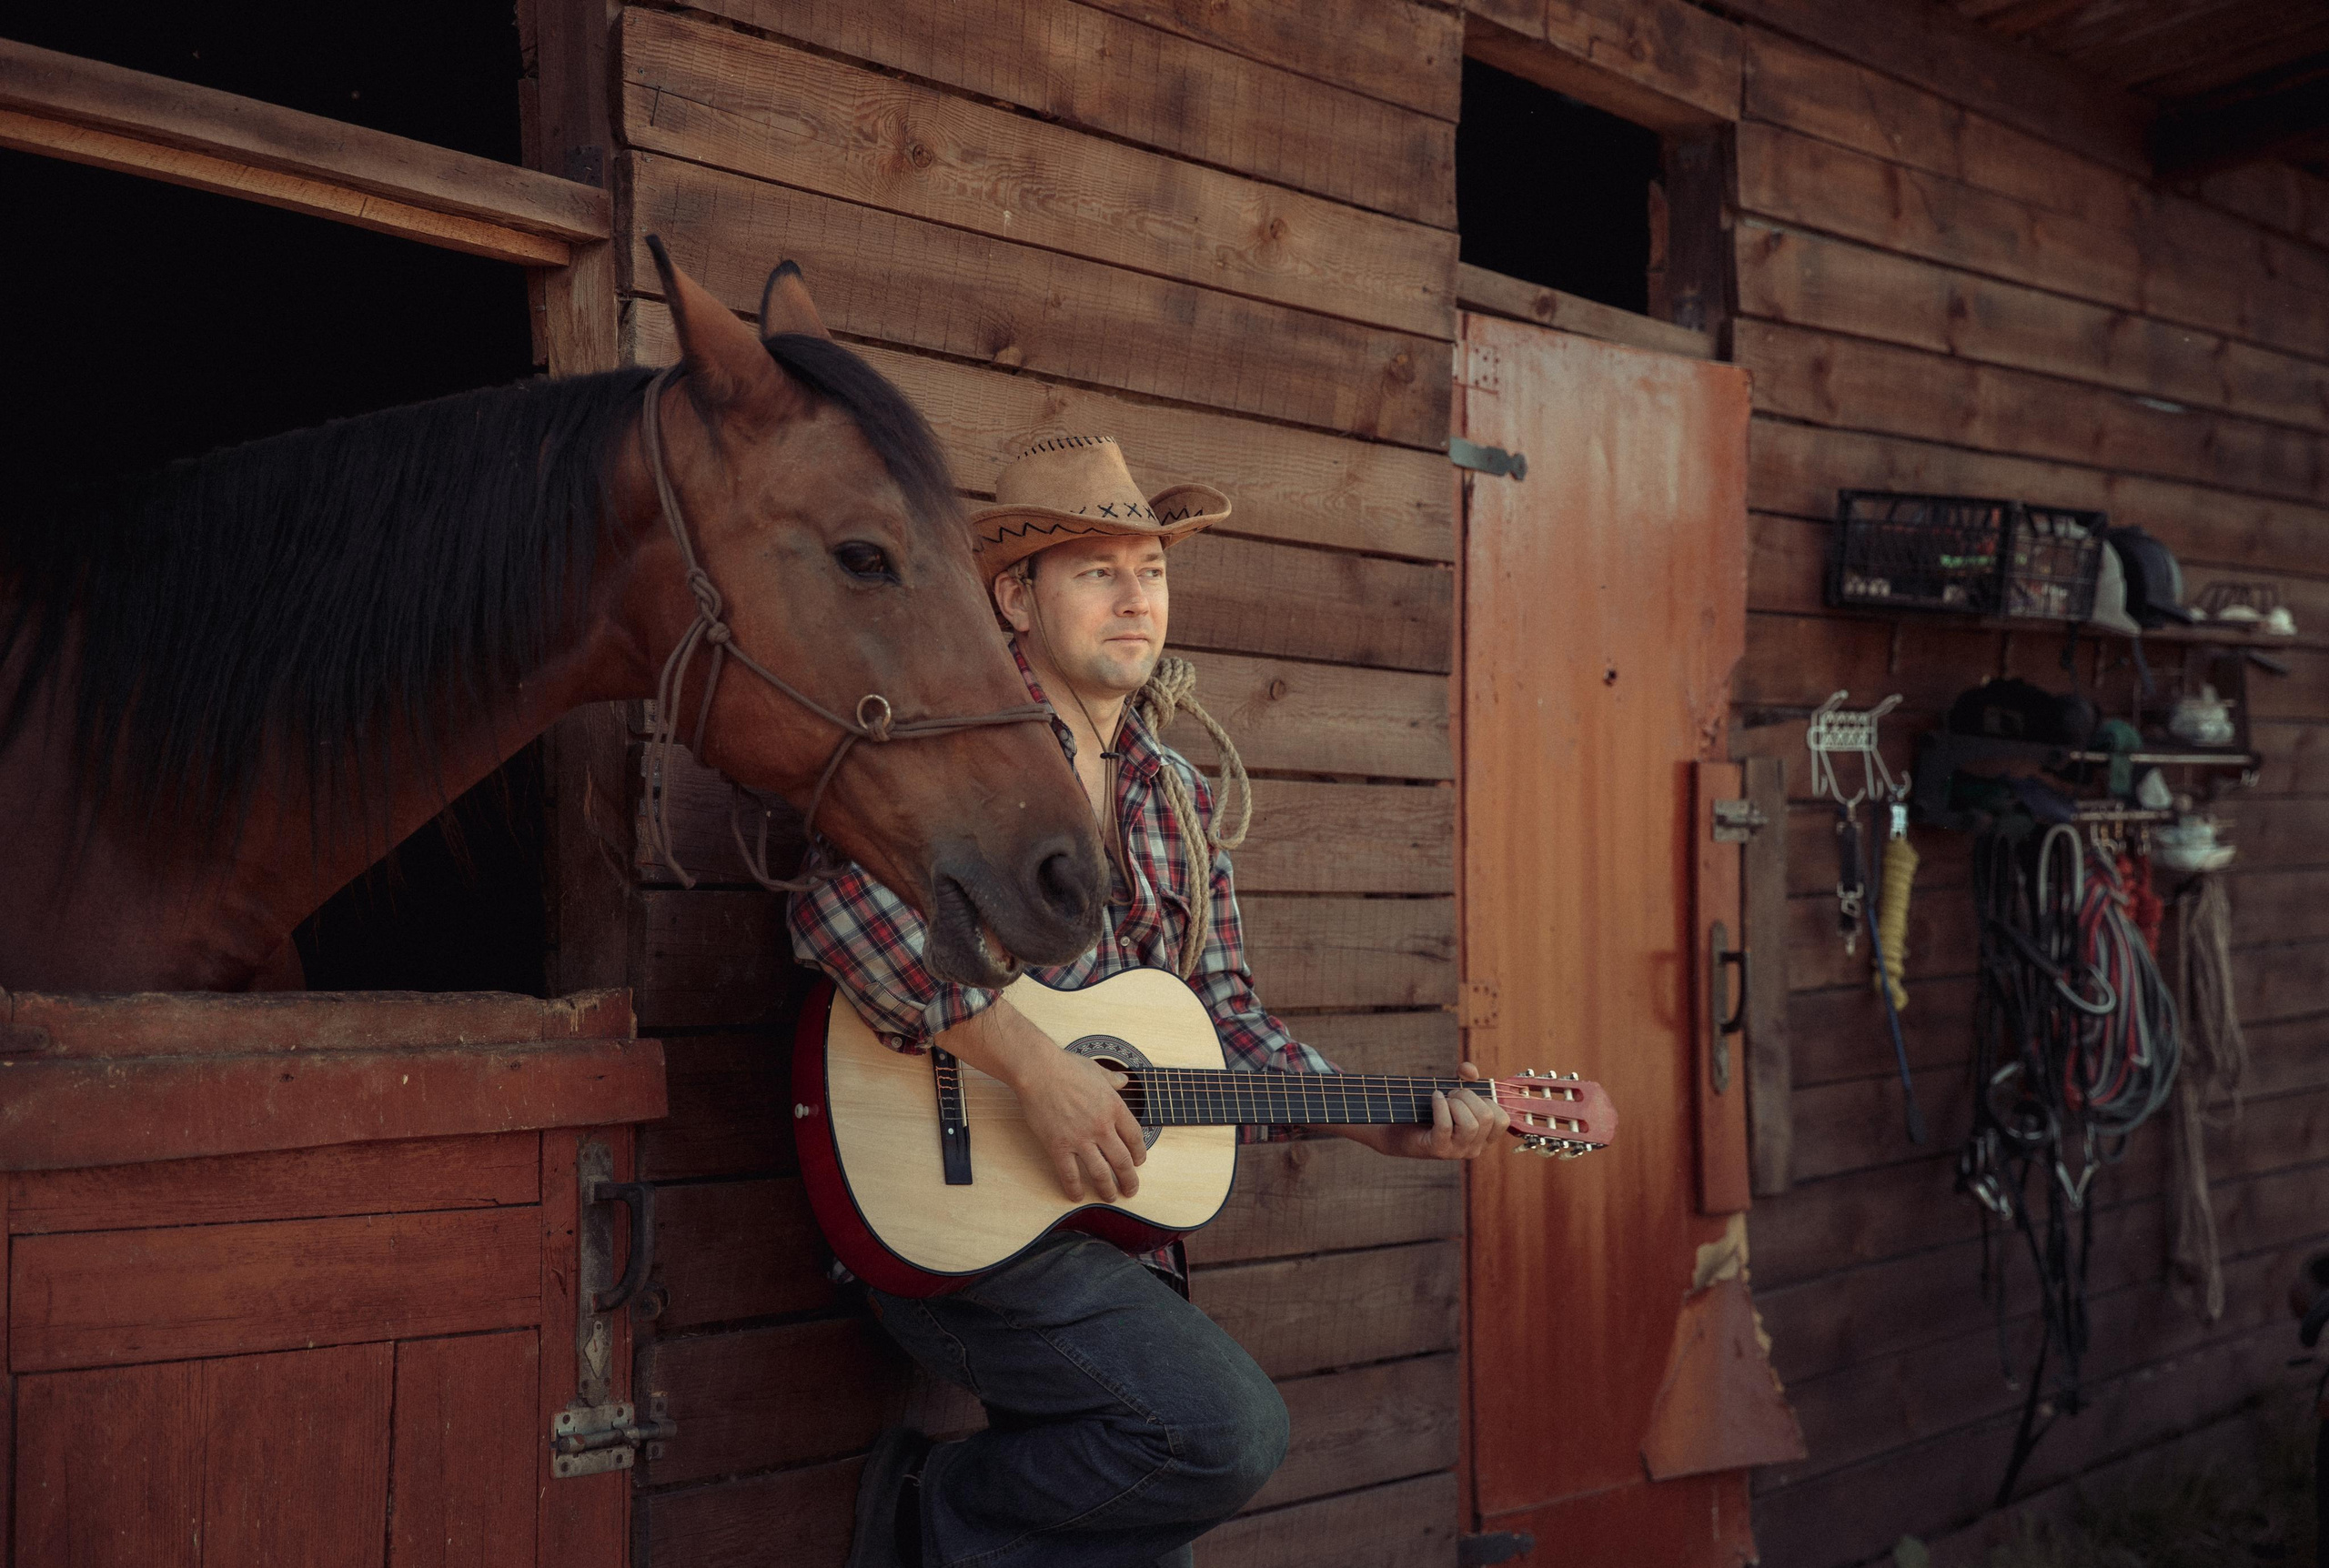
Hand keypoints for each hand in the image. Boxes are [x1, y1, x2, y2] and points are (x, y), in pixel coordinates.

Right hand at [1014, 1046, 1149, 1202]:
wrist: (1039, 1070)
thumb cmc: (1067, 1067)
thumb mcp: (1097, 1070)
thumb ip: (1112, 1079)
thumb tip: (1123, 1081)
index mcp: (1114, 1108)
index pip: (1135, 1138)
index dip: (1140, 1153)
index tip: (1139, 1162)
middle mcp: (1101, 1127)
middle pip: (1122, 1161)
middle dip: (1129, 1179)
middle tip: (1131, 1190)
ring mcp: (1080, 1139)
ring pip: (1100, 1173)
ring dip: (1107, 1189)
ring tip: (1111, 1197)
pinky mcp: (1058, 1146)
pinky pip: (1069, 1174)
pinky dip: (1074, 1188)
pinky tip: (1078, 1196)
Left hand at [1374, 1063, 1509, 1160]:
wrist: (1398, 1129)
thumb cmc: (1430, 1111)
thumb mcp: (1454, 1092)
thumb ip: (1466, 1077)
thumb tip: (1470, 1072)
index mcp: (1484, 1137)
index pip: (1502, 1120)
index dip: (1488, 1100)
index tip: (1470, 1096)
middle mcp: (1474, 1148)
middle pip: (1486, 1117)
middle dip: (1468, 1097)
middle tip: (1452, 1094)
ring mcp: (1457, 1151)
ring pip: (1470, 1124)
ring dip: (1455, 1103)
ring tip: (1444, 1099)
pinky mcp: (1438, 1149)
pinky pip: (1446, 1125)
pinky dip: (1440, 1106)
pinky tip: (1434, 1097)